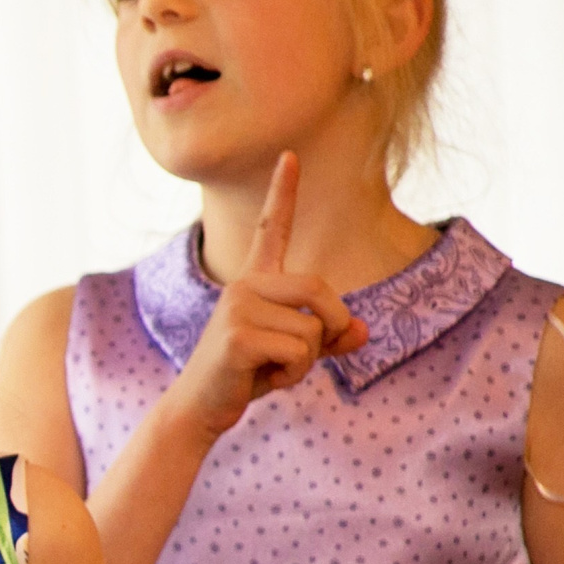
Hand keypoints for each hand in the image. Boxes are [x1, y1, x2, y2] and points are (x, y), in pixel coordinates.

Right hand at [162, 153, 367, 441]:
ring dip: (307, 360)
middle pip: (319, 288)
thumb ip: (330, 337)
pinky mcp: (238, 336)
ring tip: (272, 369)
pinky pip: (298, 352)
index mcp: (254, 281)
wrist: (201, 408)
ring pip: (313, 328)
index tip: (290, 155)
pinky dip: (293, 375)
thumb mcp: (294, 352)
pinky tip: (262, 379)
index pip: (272, 228)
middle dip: (331, 327)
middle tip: (306, 355)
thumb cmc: (247, 375)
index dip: (282, 192)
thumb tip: (362, 330)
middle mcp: (244, 285)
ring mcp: (237, 307)